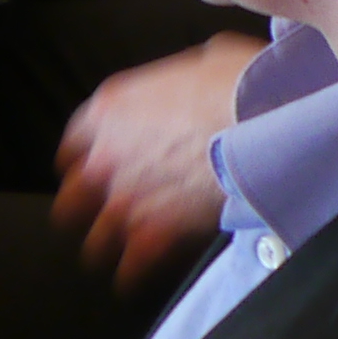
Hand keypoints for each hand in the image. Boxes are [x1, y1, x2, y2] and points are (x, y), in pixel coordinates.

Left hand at [51, 34, 264, 290]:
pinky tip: (137, 278)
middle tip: (99, 213)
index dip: (83, 157)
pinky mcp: (151, 234)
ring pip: (94, 241)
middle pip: (71, 197)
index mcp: (111, 108)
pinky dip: (133, 276)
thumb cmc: (241, 83)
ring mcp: (124, 199)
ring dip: (106, 247)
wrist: (266, 121)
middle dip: (83, 208)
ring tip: (117, 254)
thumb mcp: (205, 59)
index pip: (73, 142)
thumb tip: (192, 87)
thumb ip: (177, 81)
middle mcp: (105, 156)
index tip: (91, 166)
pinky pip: (129, 269)